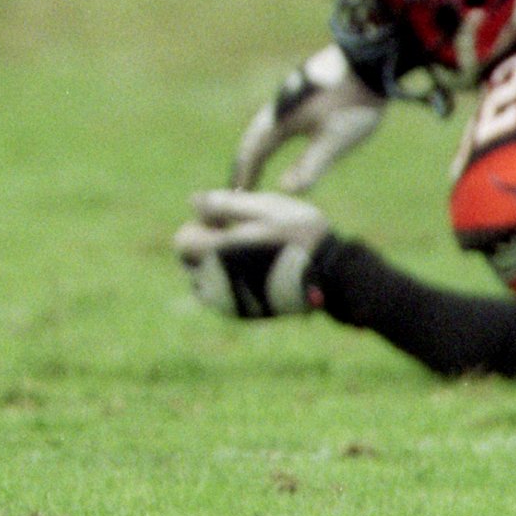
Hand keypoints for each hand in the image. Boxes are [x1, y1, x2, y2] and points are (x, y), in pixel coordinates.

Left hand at [173, 190, 331, 318]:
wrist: (333, 277)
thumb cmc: (301, 234)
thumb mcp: (264, 206)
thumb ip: (223, 203)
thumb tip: (192, 201)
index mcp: (217, 253)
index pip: (182, 240)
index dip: (199, 225)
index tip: (226, 222)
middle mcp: (217, 282)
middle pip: (189, 262)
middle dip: (205, 246)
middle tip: (240, 237)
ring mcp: (229, 303)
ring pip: (203, 282)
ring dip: (215, 266)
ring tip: (250, 255)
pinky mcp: (244, 314)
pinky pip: (222, 297)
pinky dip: (230, 283)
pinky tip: (259, 272)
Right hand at [231, 45, 388, 192]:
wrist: (369, 60)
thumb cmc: (352, 104)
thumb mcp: (333, 141)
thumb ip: (309, 167)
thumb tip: (285, 191)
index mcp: (281, 120)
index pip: (254, 152)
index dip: (245, 174)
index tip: (237, 194)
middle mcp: (278, 106)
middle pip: (253, 137)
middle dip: (245, 161)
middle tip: (240, 183)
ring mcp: (289, 95)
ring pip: (264, 126)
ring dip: (257, 147)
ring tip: (256, 163)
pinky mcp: (302, 91)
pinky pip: (276, 118)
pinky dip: (271, 135)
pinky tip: (282, 137)